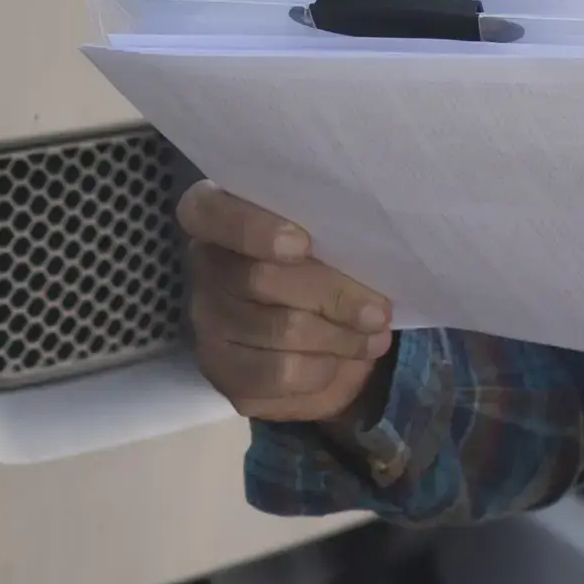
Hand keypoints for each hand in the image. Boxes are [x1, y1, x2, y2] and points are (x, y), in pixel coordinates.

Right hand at [180, 182, 400, 423]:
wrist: (311, 342)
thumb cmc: (320, 271)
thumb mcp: (325, 244)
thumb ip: (331, 239)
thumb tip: (370, 259)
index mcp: (218, 217)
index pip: (209, 212)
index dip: (252, 228)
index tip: (302, 244)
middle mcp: (205, 266)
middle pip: (261, 278)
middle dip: (332, 295)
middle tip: (378, 310)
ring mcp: (208, 321)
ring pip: (280, 328)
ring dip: (339, 336)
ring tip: (372, 336)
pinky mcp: (224, 371)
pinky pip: (281, 372)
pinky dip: (324, 367)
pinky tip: (342, 360)